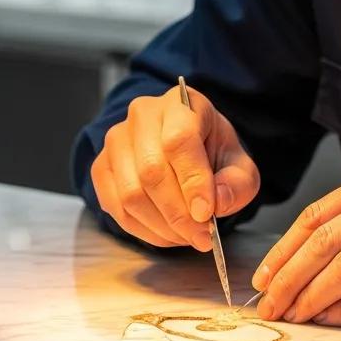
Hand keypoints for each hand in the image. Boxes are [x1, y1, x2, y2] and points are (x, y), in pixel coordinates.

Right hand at [91, 85, 259, 250]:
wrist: (183, 148)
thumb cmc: (212, 154)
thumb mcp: (239, 165)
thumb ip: (237, 184)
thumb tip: (216, 203)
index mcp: (181, 104)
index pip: (179, 140)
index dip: (192, 181)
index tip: (207, 214)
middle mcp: (142, 115)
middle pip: (151, 171)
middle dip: (179, 213)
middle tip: (202, 236)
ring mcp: (116, 139)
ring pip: (131, 193)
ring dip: (162, 226)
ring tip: (187, 236)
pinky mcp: (101, 166)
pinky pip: (116, 207)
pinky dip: (144, 230)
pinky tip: (167, 232)